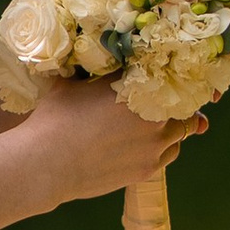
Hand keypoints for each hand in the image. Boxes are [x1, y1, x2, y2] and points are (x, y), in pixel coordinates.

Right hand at [6, 77, 203, 212]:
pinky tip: (150, 142)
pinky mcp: (148, 169)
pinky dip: (165, 146)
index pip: (166, 73)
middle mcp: (154, 114)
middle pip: (181, 102)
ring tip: (157, 122)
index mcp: (137, 86)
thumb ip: (98, 72)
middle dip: (174, 99)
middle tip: (164, 97)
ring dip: (174, 124)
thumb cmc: (56, 119)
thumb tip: (105, 60)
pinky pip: (170, 153)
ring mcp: (155, 144)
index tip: (163, 73)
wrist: (47, 164)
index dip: (168, 72)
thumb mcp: (75, 83)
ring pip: (182, 130)